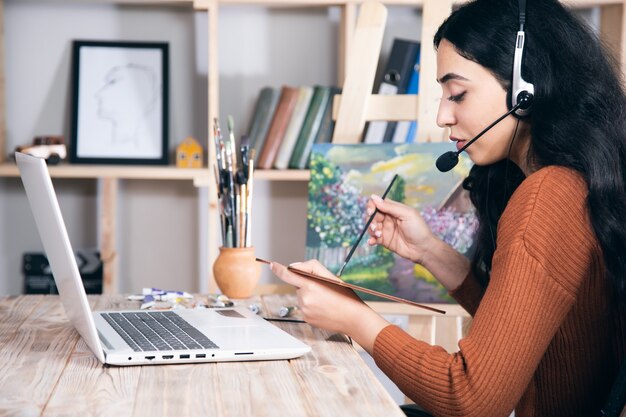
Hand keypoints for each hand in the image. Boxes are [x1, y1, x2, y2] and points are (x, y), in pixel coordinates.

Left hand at [270, 259, 388, 351]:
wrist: (353, 319)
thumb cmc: (344, 296)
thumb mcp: (330, 276)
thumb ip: (310, 267)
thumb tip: (293, 267)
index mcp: (310, 285)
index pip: (288, 275)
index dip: (279, 269)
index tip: (272, 265)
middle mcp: (305, 299)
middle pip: (298, 286)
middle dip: (307, 285)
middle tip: (323, 289)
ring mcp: (305, 311)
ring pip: (301, 297)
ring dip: (310, 296)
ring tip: (326, 300)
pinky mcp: (307, 319)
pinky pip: (305, 308)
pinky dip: (312, 307)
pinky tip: (324, 308)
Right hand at [366, 194, 434, 263]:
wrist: (423, 249)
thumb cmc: (418, 229)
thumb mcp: (406, 214)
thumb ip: (390, 206)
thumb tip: (374, 197)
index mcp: (393, 209)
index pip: (377, 203)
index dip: (372, 206)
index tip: (371, 212)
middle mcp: (388, 218)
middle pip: (372, 215)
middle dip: (371, 220)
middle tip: (376, 227)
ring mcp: (385, 230)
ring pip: (371, 226)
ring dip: (371, 230)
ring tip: (379, 235)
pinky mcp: (384, 240)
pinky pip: (373, 238)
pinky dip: (370, 239)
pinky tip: (372, 242)